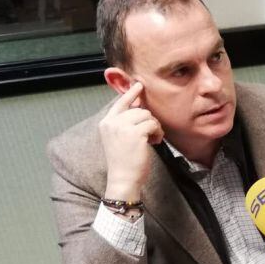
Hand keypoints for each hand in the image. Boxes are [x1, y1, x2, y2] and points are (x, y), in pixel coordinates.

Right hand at [98, 82, 163, 200]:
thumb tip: (141, 106)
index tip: (139, 84)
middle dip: (149, 121)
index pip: (120, 103)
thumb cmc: (124, 162)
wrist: (123, 179)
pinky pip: (153, 124)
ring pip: (147, 116)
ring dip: (155, 127)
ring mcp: (122, 127)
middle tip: (151, 135)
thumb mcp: (120, 138)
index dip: (131, 93)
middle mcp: (112, 122)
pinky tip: (155, 142)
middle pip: (139, 110)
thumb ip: (126, 122)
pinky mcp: (135, 134)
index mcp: (106, 123)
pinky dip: (158, 133)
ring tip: (152, 139)